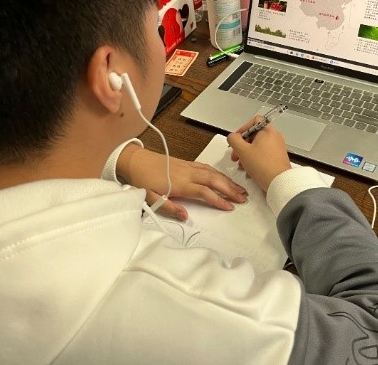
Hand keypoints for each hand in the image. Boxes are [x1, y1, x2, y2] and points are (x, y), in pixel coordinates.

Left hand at [117, 145, 247, 220]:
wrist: (134, 160)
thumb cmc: (141, 179)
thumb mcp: (150, 198)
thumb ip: (169, 207)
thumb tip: (185, 217)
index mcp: (180, 183)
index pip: (205, 192)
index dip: (218, 200)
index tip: (230, 207)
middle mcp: (187, 173)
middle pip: (214, 180)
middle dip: (230, 189)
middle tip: (243, 198)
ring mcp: (188, 166)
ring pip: (213, 172)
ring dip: (227, 180)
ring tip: (239, 189)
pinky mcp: (186, 163)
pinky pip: (207, 167)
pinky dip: (218, 172)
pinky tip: (223, 177)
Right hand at [227, 117, 291, 191]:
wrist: (278, 182)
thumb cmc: (263, 166)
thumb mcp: (242, 150)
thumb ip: (233, 139)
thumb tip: (232, 137)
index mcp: (268, 131)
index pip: (254, 120)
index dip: (243, 129)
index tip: (237, 138)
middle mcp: (275, 136)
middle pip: (255, 135)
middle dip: (242, 145)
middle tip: (236, 154)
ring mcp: (278, 147)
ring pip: (258, 145)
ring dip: (247, 153)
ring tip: (242, 164)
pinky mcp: (278, 157)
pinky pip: (264, 153)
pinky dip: (255, 158)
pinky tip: (250, 168)